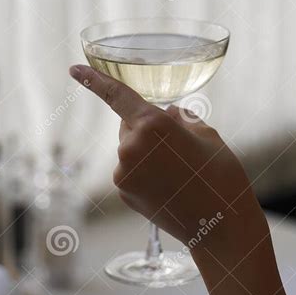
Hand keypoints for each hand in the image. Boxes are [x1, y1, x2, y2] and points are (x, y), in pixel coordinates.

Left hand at [69, 65, 265, 255]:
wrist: (221, 225)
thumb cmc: (220, 174)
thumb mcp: (207, 133)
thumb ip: (180, 118)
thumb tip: (167, 115)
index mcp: (152, 124)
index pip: (116, 95)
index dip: (93, 80)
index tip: (74, 69)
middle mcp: (130, 147)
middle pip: (130, 126)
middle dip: (147, 130)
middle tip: (180, 149)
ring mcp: (124, 173)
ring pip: (131, 150)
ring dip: (147, 154)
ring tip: (180, 174)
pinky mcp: (123, 192)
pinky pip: (130, 171)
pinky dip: (145, 173)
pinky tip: (169, 187)